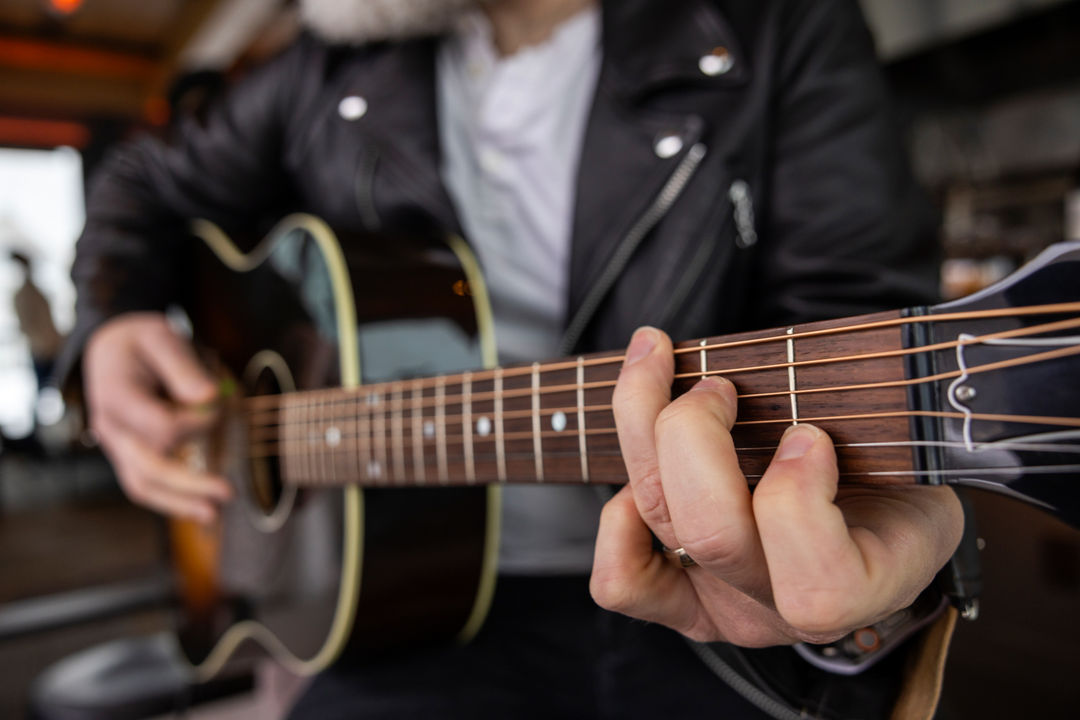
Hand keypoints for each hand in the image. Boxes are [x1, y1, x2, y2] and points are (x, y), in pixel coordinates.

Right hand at [84, 312, 230, 522]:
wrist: (110, 345)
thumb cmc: (140, 340)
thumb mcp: (161, 337)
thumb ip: (183, 367)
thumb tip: (210, 397)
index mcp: (117, 396)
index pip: (161, 426)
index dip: (198, 421)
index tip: (219, 401)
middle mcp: (111, 427)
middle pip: (149, 467)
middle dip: (189, 483)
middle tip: (228, 492)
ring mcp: (116, 445)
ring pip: (142, 485)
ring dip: (179, 503)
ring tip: (213, 515)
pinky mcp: (128, 454)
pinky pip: (144, 484)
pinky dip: (171, 499)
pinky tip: (199, 508)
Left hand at [590, 327, 963, 645]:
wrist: (875, 512)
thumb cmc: (894, 465)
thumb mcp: (915, 448)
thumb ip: (879, 427)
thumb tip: (808, 393)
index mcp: (866, 584)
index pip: (819, 586)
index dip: (799, 496)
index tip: (811, 434)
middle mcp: (786, 607)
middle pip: (711, 534)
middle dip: (696, 432)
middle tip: (720, 384)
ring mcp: (728, 606)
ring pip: (660, 522)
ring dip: (644, 428)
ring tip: (657, 365)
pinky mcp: (683, 602)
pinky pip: (623, 584)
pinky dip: (615, 523)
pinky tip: (642, 469)